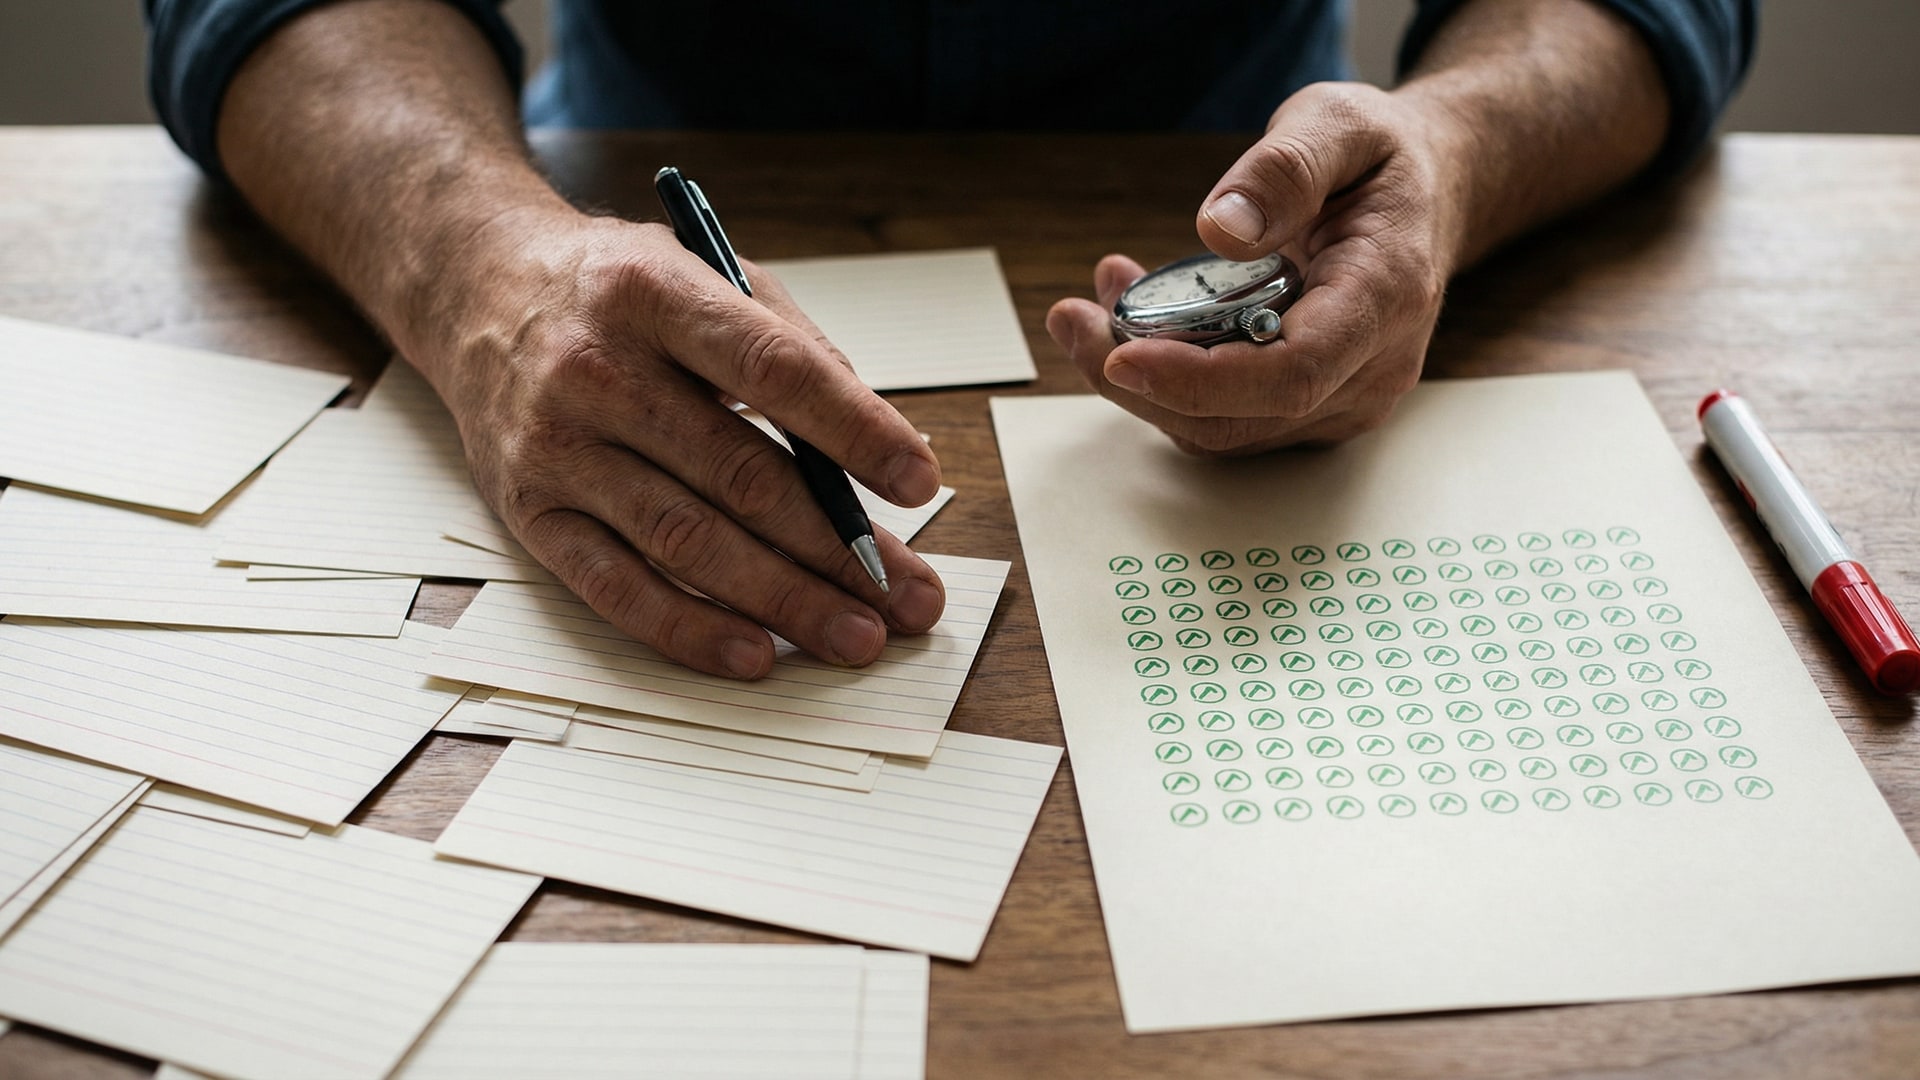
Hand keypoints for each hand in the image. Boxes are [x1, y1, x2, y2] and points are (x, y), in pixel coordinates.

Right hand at [424, 210, 946, 678]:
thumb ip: (794, 348)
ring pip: (686, 540)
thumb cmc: (620, 293)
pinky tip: (754, 655)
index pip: (773, 370)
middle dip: (837, 547)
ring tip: (856, 636)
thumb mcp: (707, 275)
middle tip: (908, 598)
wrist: (478, 293)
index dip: (854, 430)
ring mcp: (557, 447)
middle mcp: (596, 370)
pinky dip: (688, 629)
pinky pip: (614, 586)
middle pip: (738, 474)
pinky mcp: (529, 510)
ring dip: (782, 600)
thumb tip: (879, 448)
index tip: (920, 481)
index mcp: (653, 294)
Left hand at [1047, 81, 1466, 453]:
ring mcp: (1341, 398)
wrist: (1428, 193)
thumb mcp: (1340, 124)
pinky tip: (1132, 317)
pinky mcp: (1310, 406)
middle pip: (1240, 417)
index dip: (1200, 380)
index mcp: (1385, 298)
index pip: (1291, 374)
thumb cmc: (1383, 159)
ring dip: (1142, 380)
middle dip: (1142, 383)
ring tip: (1093, 305)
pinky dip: (1166, 378)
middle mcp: (1370, 369)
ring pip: (1222, 428)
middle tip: (1071, 319)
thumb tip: (1219, 230)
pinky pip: (1226, 414)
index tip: (1121, 356)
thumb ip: (1284, 169)